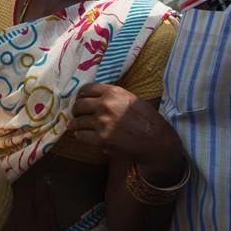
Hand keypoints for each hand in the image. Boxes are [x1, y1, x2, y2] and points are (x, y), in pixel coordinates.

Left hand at [66, 84, 184, 181]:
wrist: (156, 142)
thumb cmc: (147, 120)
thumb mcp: (131, 99)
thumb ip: (113, 96)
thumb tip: (95, 97)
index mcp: (113, 92)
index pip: (86, 89)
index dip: (80, 95)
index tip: (79, 99)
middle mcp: (105, 105)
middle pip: (79, 105)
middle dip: (75, 110)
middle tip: (75, 114)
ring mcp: (102, 123)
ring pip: (77, 121)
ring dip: (75, 124)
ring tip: (74, 126)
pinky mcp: (101, 139)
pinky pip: (81, 136)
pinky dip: (80, 136)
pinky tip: (81, 135)